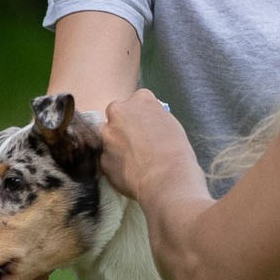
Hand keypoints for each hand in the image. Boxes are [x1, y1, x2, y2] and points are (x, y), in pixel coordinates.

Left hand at [100, 88, 207, 211]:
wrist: (167, 179)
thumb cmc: (177, 153)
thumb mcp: (171, 125)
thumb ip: (154, 119)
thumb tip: (147, 125)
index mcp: (141, 99)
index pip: (137, 100)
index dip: (141, 115)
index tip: (146, 125)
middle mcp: (119, 112)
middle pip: (116, 114)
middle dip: (123, 125)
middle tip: (136, 141)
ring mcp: (107, 135)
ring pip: (108, 137)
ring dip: (116, 145)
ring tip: (134, 160)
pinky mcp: (102, 157)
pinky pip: (107, 159)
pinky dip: (116, 164)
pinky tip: (130, 173)